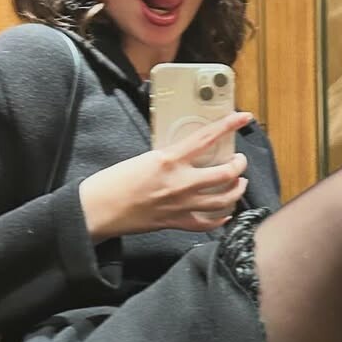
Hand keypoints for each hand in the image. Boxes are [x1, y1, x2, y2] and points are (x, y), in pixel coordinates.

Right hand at [79, 111, 252, 240]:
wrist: (98, 209)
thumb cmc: (113, 181)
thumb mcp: (144, 158)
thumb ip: (169, 158)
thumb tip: (186, 155)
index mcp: (169, 159)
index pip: (207, 138)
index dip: (229, 126)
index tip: (244, 117)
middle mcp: (180, 182)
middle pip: (226, 174)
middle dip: (239, 166)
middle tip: (239, 161)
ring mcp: (181, 205)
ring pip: (224, 199)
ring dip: (237, 190)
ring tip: (239, 183)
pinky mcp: (176, 222)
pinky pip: (207, 223)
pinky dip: (221, 218)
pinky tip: (226, 213)